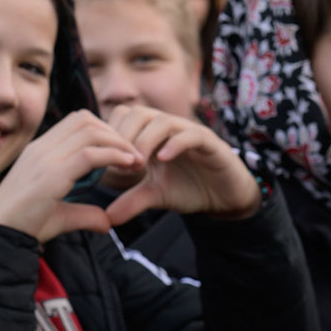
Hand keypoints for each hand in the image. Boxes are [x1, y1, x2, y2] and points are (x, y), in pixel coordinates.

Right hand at [0, 112, 141, 241]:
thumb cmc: (23, 226)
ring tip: (134, 160)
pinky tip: (128, 165)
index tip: (120, 151)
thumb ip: (84, 214)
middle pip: (85, 119)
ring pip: (90, 131)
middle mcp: (41, 149)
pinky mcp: (51, 174)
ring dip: (119, 142)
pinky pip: (90, 154)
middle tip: (132, 153)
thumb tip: (107, 223)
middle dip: (114, 132)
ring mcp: (45, 159)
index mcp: (38, 151)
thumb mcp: (59, 215)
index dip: (103, 131)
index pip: (75, 123)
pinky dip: (114, 155)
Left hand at [102, 105, 260, 222]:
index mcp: (150, 134)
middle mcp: (168, 128)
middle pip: (137, 112)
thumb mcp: (155, 195)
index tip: (105, 162)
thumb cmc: (189, 189)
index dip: (110, 137)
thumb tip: (107, 218)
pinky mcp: (209, 141)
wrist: (225, 196)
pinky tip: (163, 159)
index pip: (121, 117)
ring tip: (138, 165)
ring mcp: (188, 132)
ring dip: (144, 140)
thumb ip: (131, 201)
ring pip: (161, 120)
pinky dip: (175, 144)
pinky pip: (191, 134)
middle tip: (120, 165)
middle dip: (123, 136)